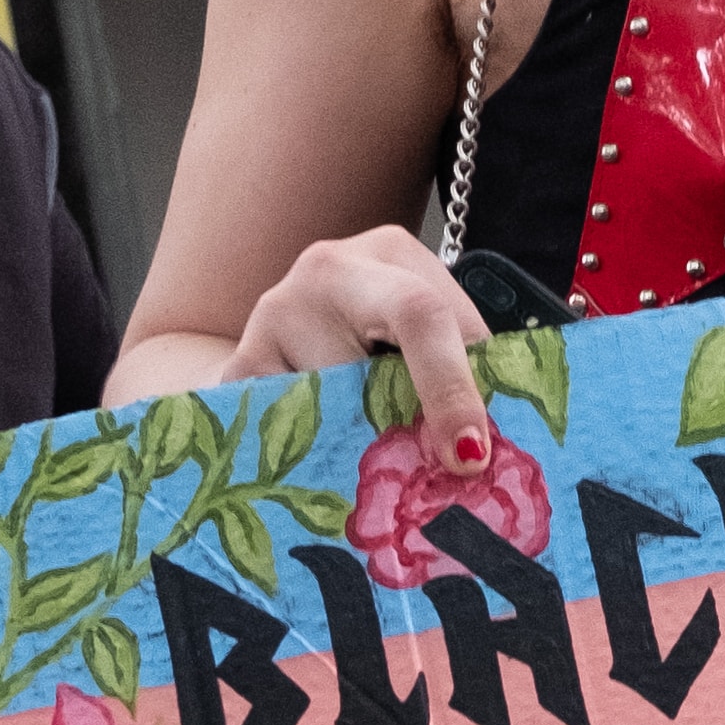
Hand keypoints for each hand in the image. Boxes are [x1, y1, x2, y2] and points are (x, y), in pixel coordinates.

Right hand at [221, 228, 491, 469]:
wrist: (318, 315)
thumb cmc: (405, 327)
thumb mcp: (447, 327)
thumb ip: (471, 371)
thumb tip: (486, 453)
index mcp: (391, 253)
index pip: (420, 314)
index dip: (448, 387)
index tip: (471, 453)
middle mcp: (323, 273)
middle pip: (366, 375)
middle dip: (398, 431)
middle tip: (424, 472)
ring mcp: (271, 317)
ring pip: (324, 413)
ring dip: (355, 449)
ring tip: (370, 457)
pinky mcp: (238, 367)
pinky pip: (280, 433)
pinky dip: (311, 458)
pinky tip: (325, 460)